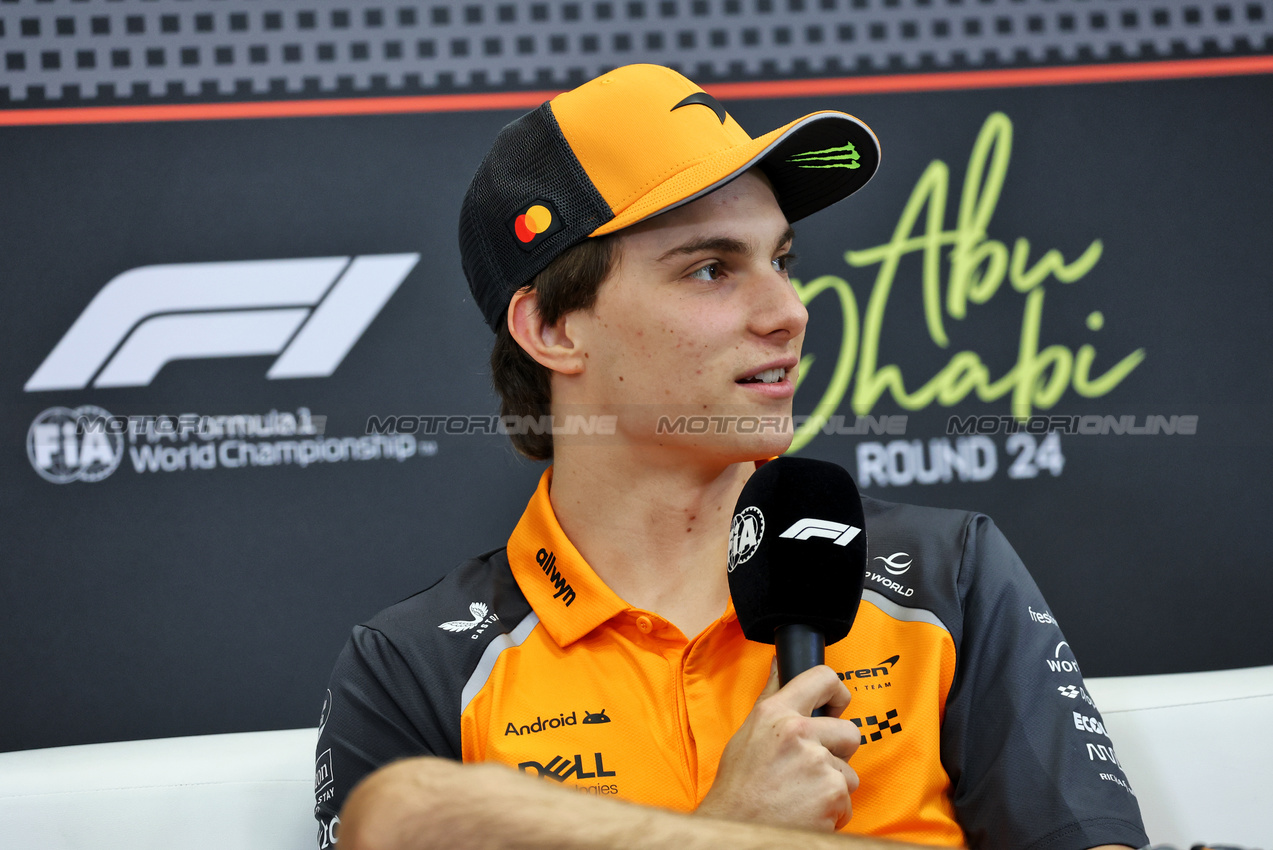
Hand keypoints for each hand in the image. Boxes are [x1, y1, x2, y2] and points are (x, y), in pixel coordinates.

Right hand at [697, 659, 859, 831]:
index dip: (837, 693)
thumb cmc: (739, 786)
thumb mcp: (748, 734)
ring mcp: (818, 763)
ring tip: (801, 795)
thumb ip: (772, 697)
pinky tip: (806, 811)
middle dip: (838, 752)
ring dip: (832, 786)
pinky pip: (847, 799)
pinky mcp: (833, 793)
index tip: (835, 708)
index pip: (822, 678)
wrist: (737, 830)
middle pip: (849, 732)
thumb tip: (780, 664)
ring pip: (849, 771)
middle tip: (810, 768)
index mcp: (776, 714)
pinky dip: (832, 810)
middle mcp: (798, 732)